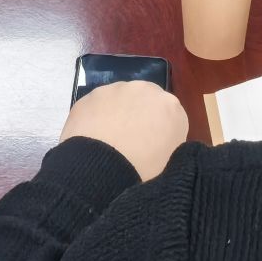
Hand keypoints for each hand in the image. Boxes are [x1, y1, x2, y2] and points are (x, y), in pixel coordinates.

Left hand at [58, 80, 189, 184]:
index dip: (159, 131)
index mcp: (171, 107)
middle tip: (129, 144)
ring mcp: (116, 89)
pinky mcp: (91, 94)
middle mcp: (146, 90)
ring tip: (107, 142)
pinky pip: (96, 105)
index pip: (169, 115)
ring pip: (119, 99)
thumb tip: (160, 143)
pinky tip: (90, 137)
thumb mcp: (170, 162)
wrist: (102, 169)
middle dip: (138, 116)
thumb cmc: (144, 171)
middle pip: (144, 100)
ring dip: (116, 114)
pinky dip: (95, 117)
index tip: (151, 147)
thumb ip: (169, 144)